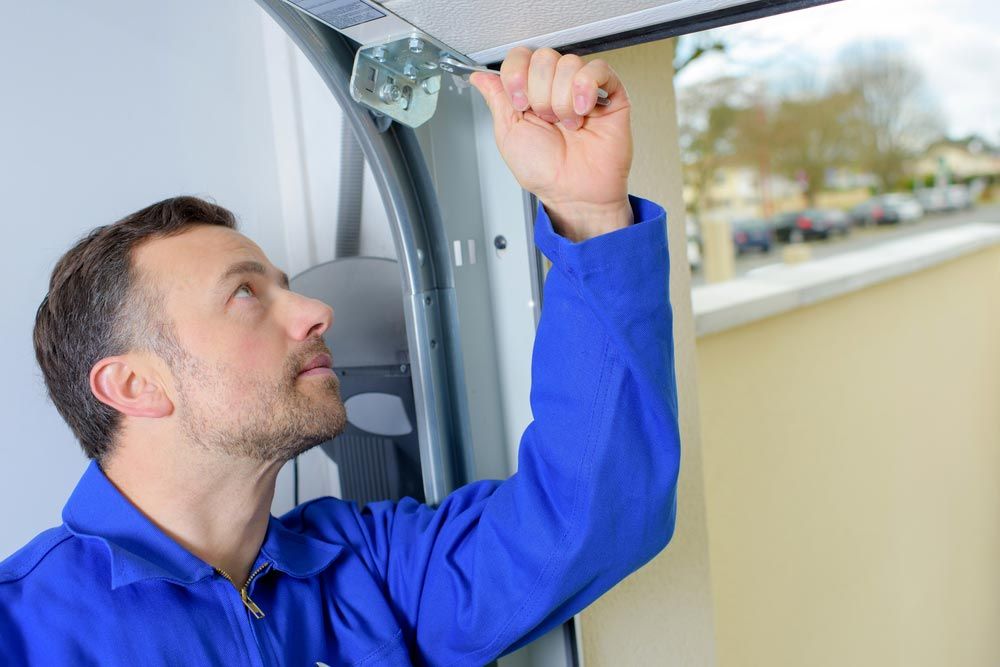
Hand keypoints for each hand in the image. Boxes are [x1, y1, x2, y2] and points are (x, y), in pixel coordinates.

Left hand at [469, 47, 633, 241]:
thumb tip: (479, 77)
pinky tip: (583, 112)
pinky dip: (586, 89)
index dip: (517, 76)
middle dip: (540, 94)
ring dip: (562, 100)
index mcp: (530, 92)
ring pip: (569, 64)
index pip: (520, 57)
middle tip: (547, 120)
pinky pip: (598, 69)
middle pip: (543, 57)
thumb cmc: (544, 172)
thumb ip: (496, 99)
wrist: (574, 193)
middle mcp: (556, 86)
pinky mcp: (611, 93)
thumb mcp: (508, 133)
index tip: (520, 103)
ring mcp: (583, 88)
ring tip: (568, 125)